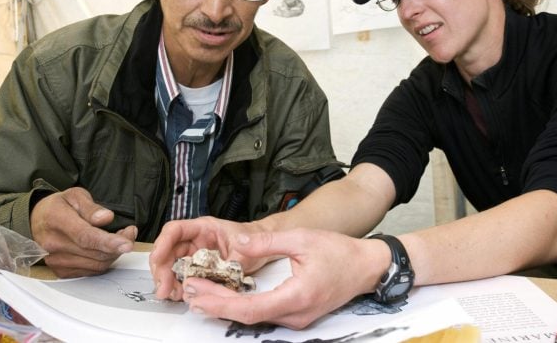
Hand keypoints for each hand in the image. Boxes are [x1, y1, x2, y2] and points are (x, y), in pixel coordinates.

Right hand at [30, 187, 136, 276]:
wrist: (36, 221)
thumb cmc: (58, 206)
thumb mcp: (75, 195)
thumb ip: (91, 207)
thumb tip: (106, 218)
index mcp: (57, 220)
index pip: (85, 236)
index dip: (108, 242)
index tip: (127, 243)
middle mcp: (53, 244)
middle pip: (94, 253)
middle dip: (118, 245)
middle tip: (129, 233)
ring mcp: (55, 260)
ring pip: (96, 264)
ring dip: (113, 254)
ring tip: (120, 239)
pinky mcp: (60, 271)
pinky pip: (91, 271)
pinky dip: (104, 261)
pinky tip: (106, 249)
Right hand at [149, 216, 266, 300]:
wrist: (265, 247)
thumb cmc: (255, 239)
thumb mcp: (247, 248)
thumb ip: (232, 262)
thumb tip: (218, 275)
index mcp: (204, 228)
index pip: (175, 230)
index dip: (162, 243)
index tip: (157, 259)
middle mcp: (195, 240)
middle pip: (168, 251)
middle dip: (162, 270)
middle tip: (163, 288)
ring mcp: (195, 255)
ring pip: (172, 265)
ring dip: (168, 281)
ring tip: (172, 294)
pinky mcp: (198, 269)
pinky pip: (182, 277)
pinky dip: (178, 286)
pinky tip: (181, 295)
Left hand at [180, 229, 385, 328]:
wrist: (367, 267)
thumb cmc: (339, 252)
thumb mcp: (303, 238)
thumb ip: (268, 242)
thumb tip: (238, 243)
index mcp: (297, 296)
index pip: (250, 309)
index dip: (221, 304)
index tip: (198, 293)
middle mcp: (296, 315)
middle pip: (247, 317)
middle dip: (216, 306)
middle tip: (189, 292)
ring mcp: (298, 319)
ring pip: (255, 319)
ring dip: (227, 307)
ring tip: (201, 293)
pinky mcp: (298, 316)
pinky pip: (265, 315)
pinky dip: (243, 306)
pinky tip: (227, 296)